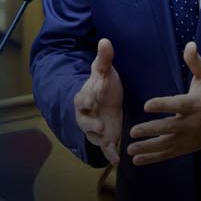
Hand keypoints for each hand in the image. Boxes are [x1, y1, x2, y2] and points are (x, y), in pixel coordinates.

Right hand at [73, 38, 123, 165]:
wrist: (106, 100)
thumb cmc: (104, 84)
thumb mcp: (104, 71)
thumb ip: (104, 58)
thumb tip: (105, 40)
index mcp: (85, 97)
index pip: (81, 98)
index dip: (85, 100)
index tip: (91, 100)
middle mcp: (87, 114)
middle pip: (84, 121)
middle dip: (89, 124)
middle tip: (98, 127)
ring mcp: (95, 128)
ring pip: (94, 136)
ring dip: (100, 141)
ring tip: (108, 143)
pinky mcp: (105, 137)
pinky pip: (106, 148)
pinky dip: (110, 155)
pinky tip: (118, 161)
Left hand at [128, 42, 200, 165]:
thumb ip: (196, 61)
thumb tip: (190, 44)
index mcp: (196, 104)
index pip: (178, 105)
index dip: (163, 105)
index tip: (147, 104)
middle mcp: (191, 123)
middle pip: (169, 128)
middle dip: (151, 131)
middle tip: (133, 131)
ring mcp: (188, 137)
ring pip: (166, 144)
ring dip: (148, 148)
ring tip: (131, 150)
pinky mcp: (185, 147)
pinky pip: (168, 154)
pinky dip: (153, 158)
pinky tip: (137, 161)